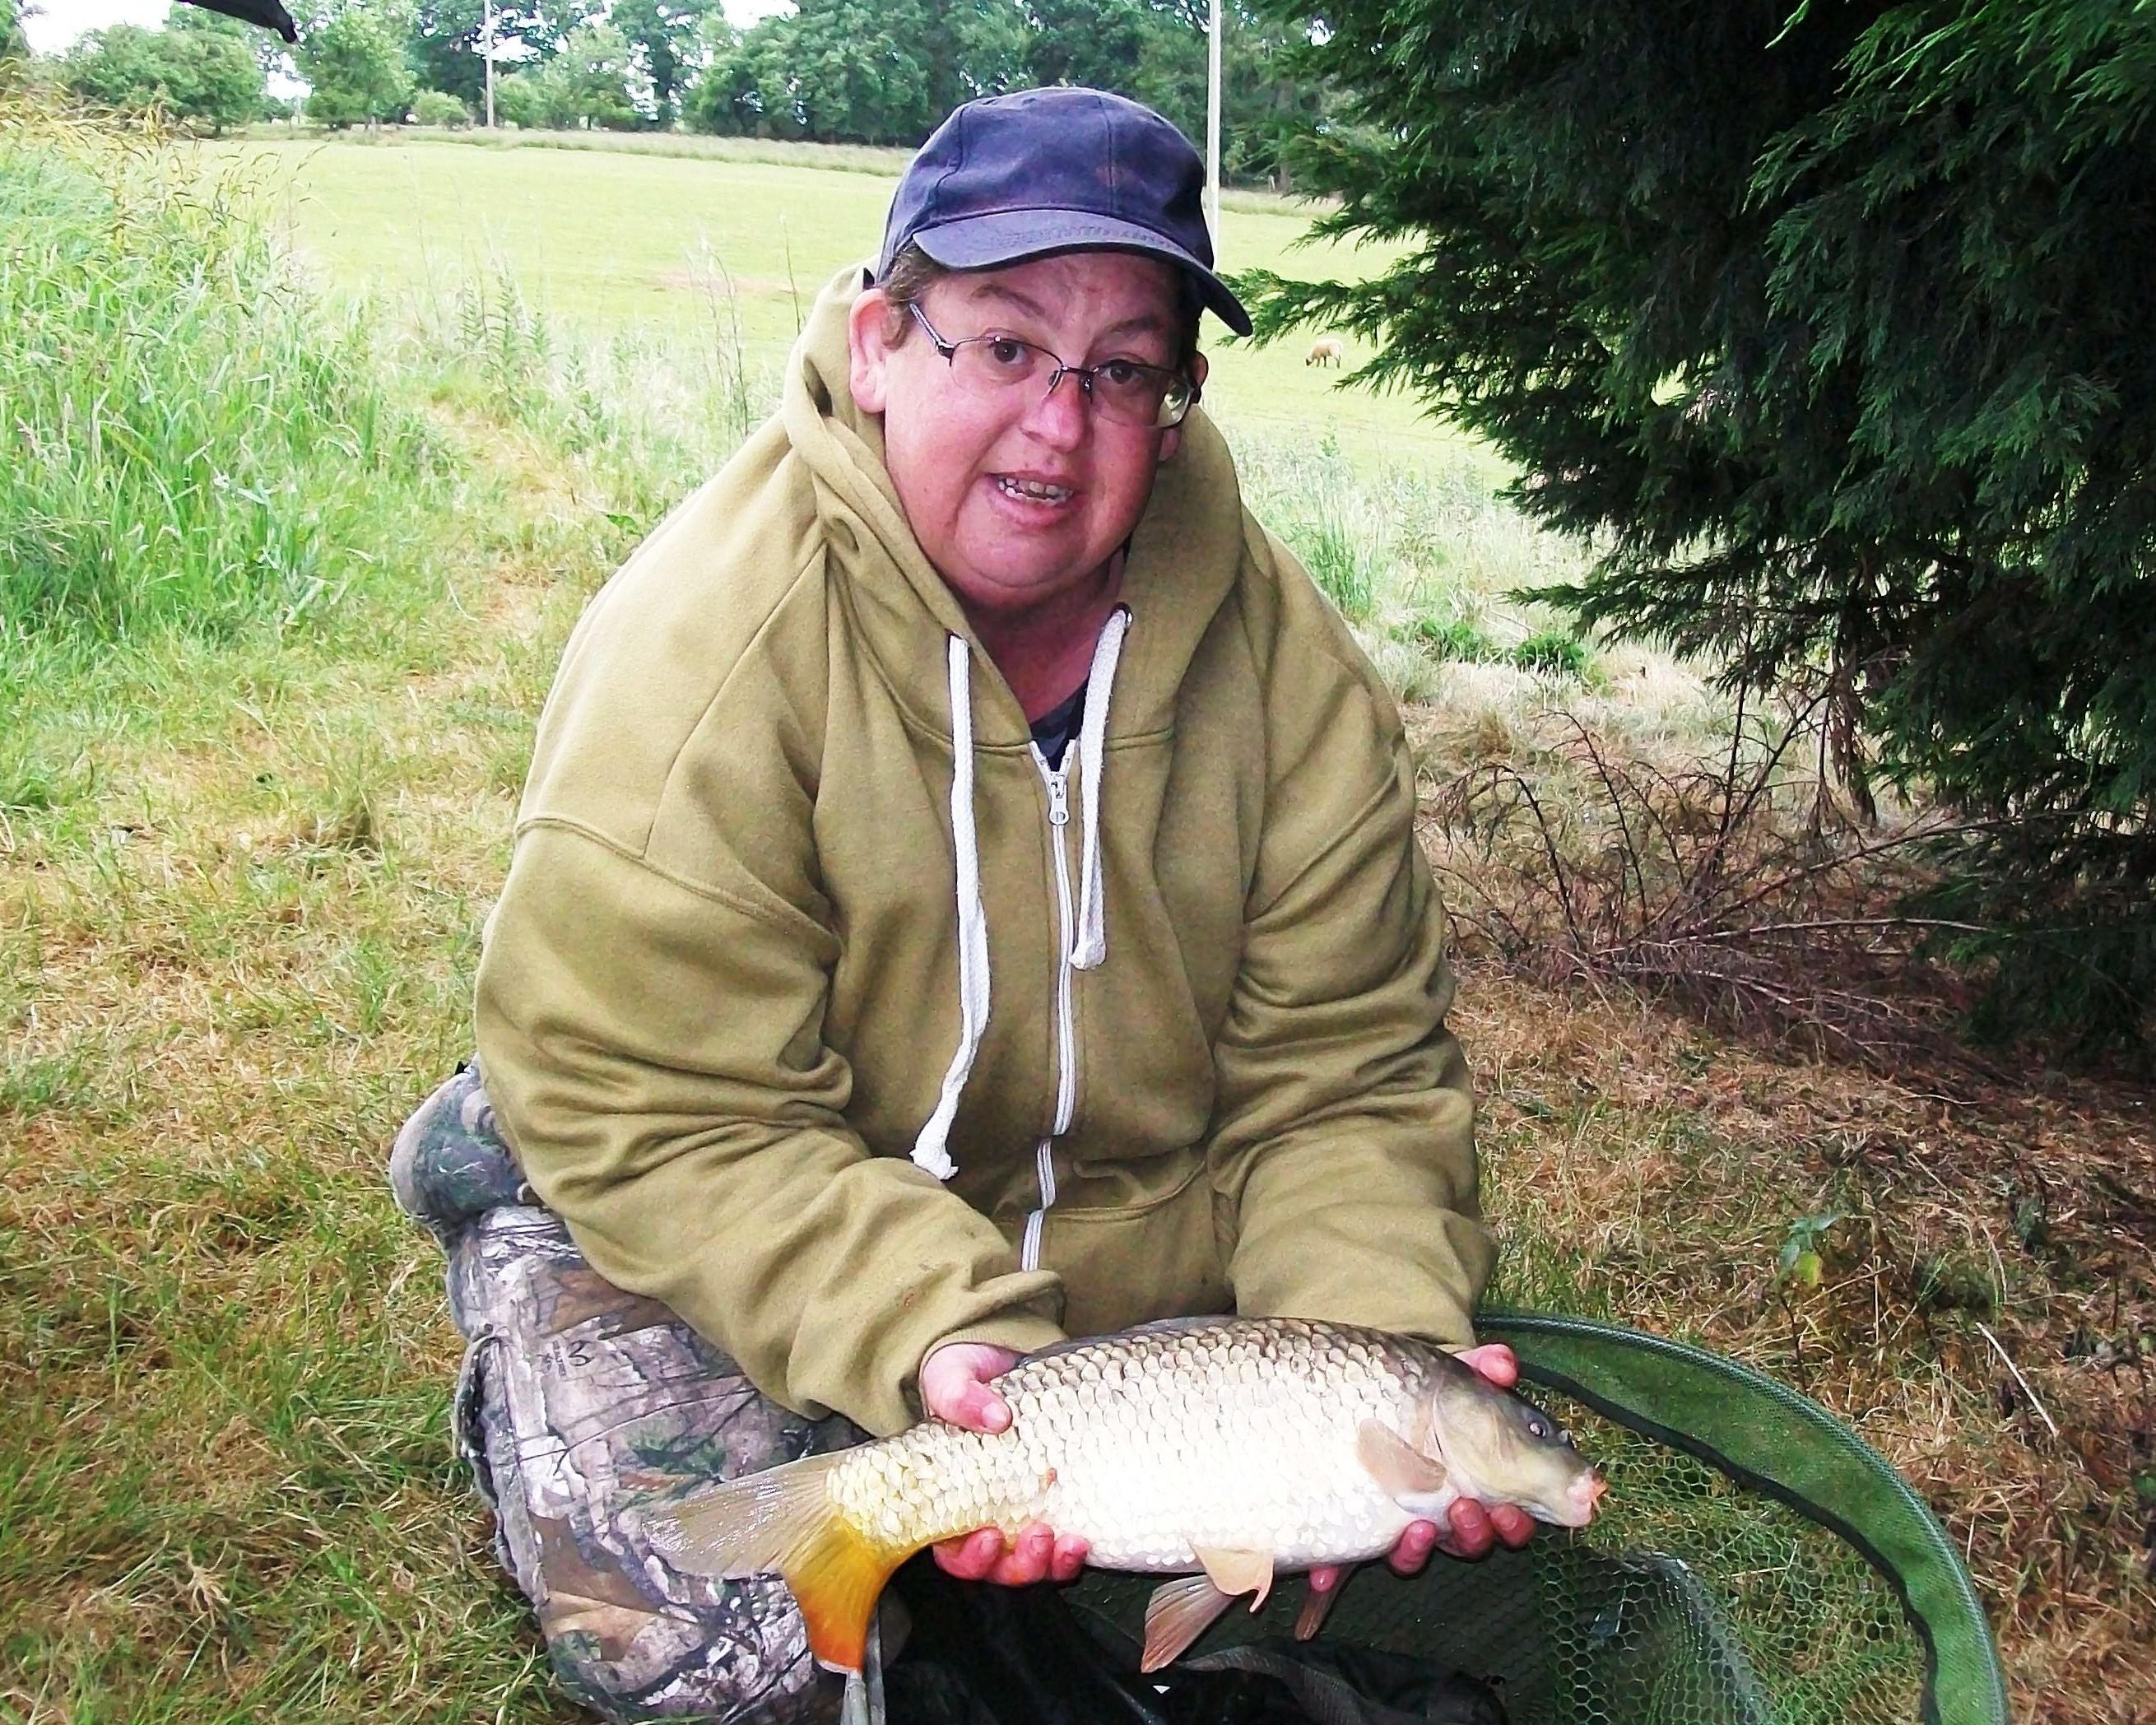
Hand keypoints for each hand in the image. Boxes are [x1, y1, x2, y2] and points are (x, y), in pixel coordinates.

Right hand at [920, 1342, 1090, 1586]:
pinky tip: (1082, 1540)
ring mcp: (1024, 1514)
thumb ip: (957, 1394)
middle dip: (1017, 1565)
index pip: (951, 1550)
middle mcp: (986, 1516)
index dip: (968, 1557)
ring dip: (1049, 1565)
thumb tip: (994, 1416)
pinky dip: (1072, 1555)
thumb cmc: (965, 1377)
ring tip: (1068, 1543)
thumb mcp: (950, 1376)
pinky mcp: (1056, 1505)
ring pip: (1032, 1566)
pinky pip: (1062, 1548)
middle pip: (996, 1568)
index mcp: (950, 1498)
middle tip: (1038, 1534)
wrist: (1003, 1361)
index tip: (988, 1535)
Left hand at [1306, 1343, 1534, 1594]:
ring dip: (1417, 1551)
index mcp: (1472, 1483)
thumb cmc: (1411, 1390)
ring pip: (1412, 1555)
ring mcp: (1393, 1523)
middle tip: (1467, 1512)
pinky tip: (1325, 1574)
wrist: (1348, 1393)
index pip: (1506, 1518)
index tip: (1508, 1510)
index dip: (1513, 1523)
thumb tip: (1504, 1362)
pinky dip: (1335, 1571)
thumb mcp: (1443, 1376)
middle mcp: (1437, 1511)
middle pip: (1468, 1542)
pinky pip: (1344, 1561)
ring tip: (1417, 1529)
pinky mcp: (1350, 1527)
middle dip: (1474, 1535)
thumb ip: (1477, 1369)